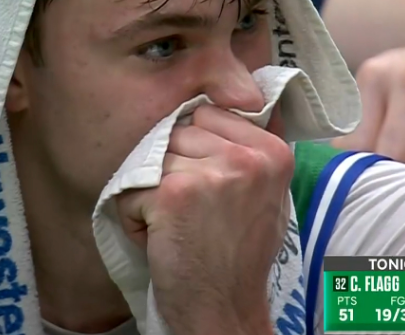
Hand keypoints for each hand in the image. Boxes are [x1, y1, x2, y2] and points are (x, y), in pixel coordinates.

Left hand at [116, 105, 292, 334]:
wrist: (225, 308)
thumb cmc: (239, 254)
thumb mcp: (266, 193)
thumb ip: (250, 147)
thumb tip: (235, 96)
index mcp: (272, 151)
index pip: (209, 114)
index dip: (196, 149)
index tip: (207, 187)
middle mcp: (248, 157)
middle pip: (179, 133)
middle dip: (172, 168)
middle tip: (190, 212)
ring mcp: (212, 173)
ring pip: (153, 158)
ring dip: (151, 192)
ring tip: (176, 225)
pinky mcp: (176, 193)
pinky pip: (132, 186)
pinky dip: (135, 215)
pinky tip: (160, 238)